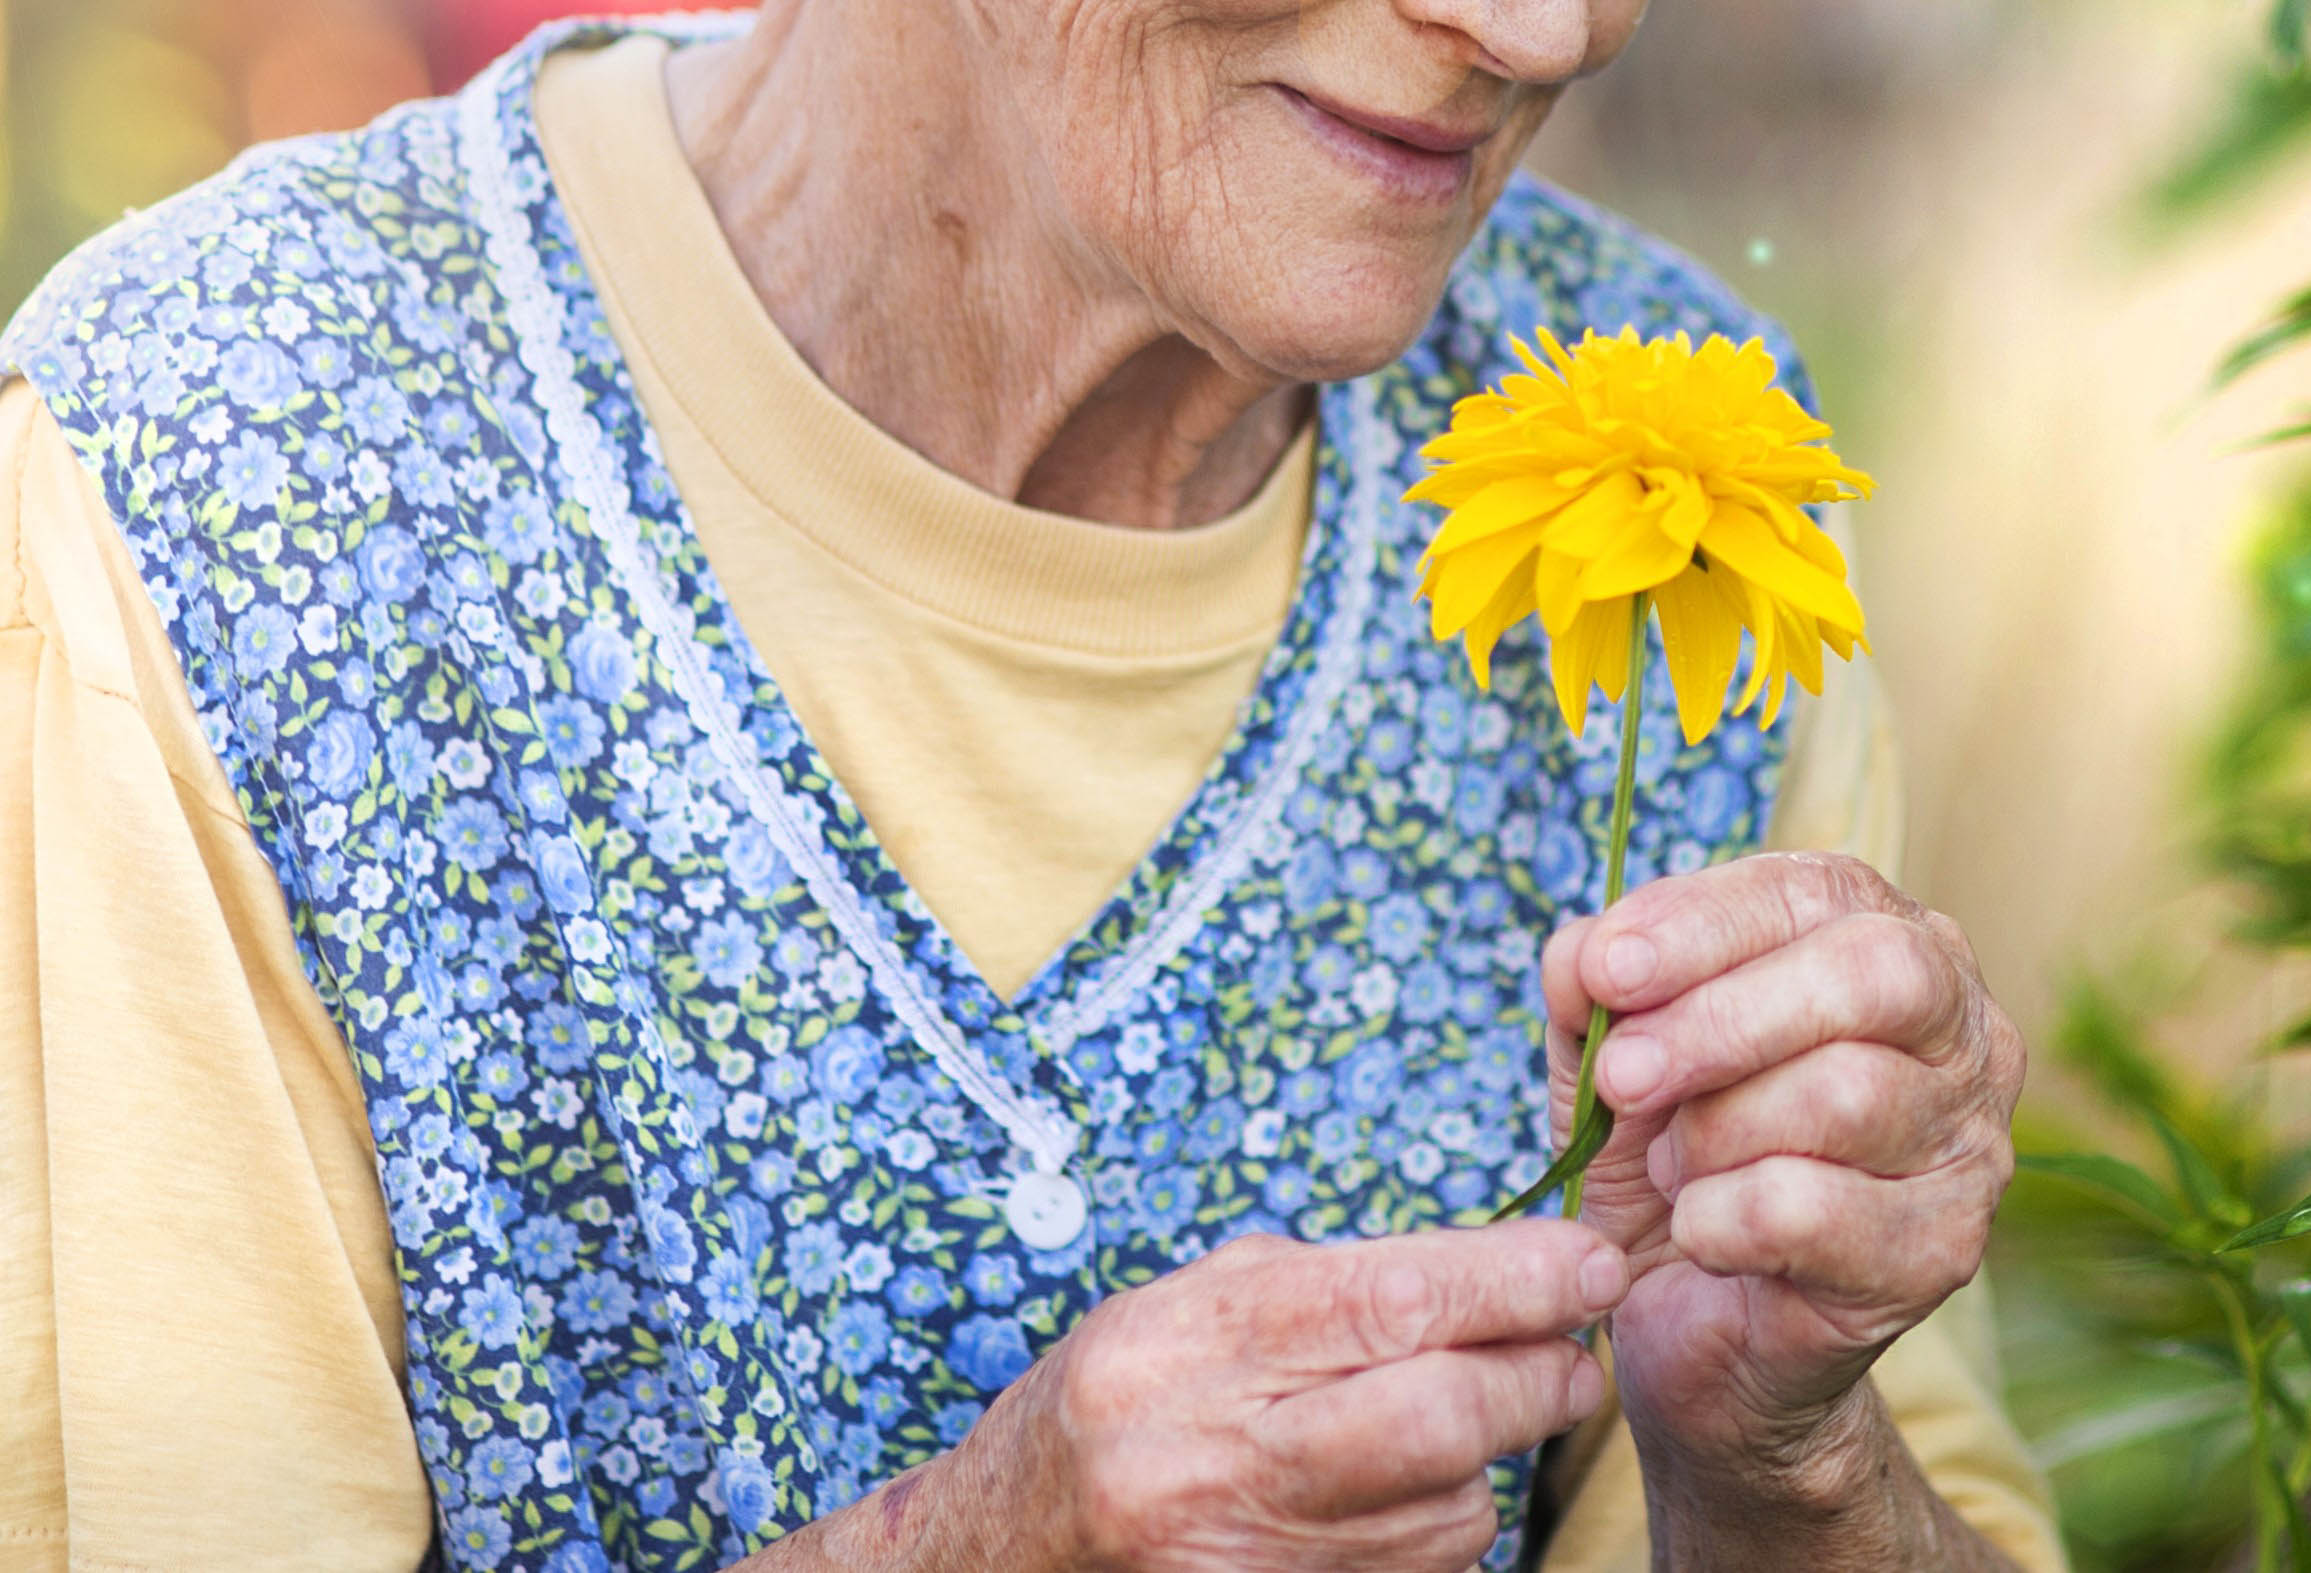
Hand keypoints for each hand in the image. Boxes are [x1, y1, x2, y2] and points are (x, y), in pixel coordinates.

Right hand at [960, 1221, 1625, 1571]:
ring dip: (1491, 1460)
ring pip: (1450, 1507)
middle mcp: (1219, 1458)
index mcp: (1193, 1346)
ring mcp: (1252, 1555)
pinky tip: (1401, 1492)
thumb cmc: (1114, 1401)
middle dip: (1538, 1375)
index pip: (1391, 1301)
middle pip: (1443, 1414)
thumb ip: (1323, 1285)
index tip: (1587, 1261)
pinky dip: (1444, 1524)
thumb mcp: (1188, 1306)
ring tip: (1461, 1420)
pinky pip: (1423, 1570)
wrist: (1015, 1549)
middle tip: (1572, 1350)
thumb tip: (1488, 1273)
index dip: (1513, 1279)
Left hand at [1541, 853, 2022, 1491]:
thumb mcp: (1607, 1051)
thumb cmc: (1668, 1155)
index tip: (1607, 969)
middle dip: (1722, 1020)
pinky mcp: (1944, 1250)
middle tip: (1621, 1077)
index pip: (1812, 892)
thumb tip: (1585, 951)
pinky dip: (1724, 1218)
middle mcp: (1957, 1030)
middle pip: (1872, 974)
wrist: (1696, 1323)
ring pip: (1850, 1092)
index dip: (1701, 923)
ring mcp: (1969, 1141)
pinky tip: (1699, 1233)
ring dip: (1716, 1133)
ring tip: (1671, 1168)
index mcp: (1879, 942)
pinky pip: (1819, 1209)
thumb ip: (1591, 983)